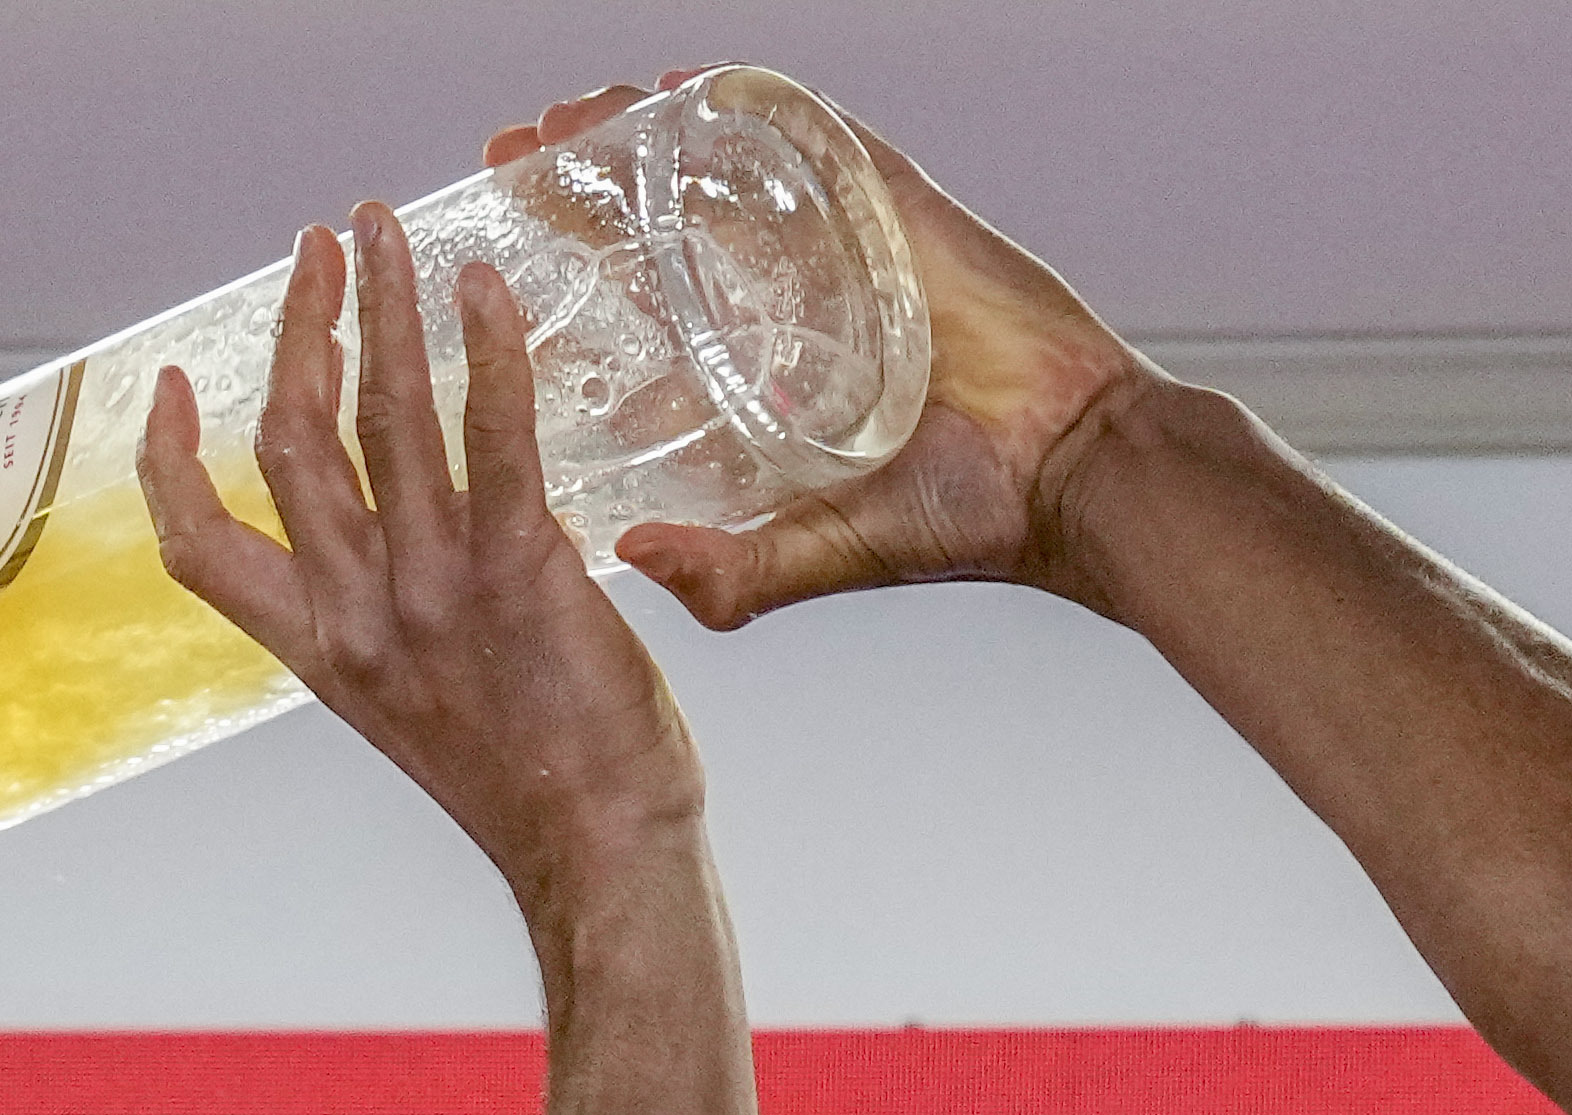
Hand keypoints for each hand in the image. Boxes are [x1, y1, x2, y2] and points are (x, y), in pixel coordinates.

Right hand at [141, 207, 703, 905]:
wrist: (595, 855)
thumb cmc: (528, 787)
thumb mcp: (420, 705)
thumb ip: (401, 613)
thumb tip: (432, 524)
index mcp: (318, 651)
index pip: (199, 548)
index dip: (169, 461)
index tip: (170, 386)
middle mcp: (357, 615)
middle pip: (289, 441)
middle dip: (299, 326)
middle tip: (320, 249)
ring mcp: (433, 592)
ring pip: (380, 417)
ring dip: (380, 305)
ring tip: (384, 232)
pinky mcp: (520, 573)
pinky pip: (493, 438)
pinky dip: (486, 352)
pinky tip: (482, 292)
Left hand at [471, 86, 1162, 626]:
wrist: (1070, 473)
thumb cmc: (963, 518)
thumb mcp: (817, 553)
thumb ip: (733, 573)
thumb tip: (632, 558)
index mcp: (760, 375)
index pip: (644, 304)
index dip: (570, 270)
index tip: (501, 247)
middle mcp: (789, 301)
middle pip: (665, 219)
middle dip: (585, 182)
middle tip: (516, 159)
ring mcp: (841, 244)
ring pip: (724, 165)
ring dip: (643, 131)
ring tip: (573, 114)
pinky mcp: (896, 204)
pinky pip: (816, 133)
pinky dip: (751, 102)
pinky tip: (684, 84)